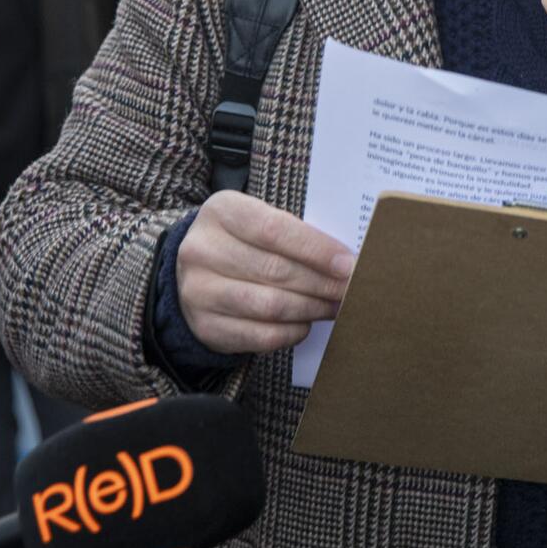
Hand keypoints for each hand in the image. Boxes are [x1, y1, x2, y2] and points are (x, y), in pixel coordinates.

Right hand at [176, 191, 353, 354]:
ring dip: (311, 308)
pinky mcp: (204, 326)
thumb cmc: (244, 242)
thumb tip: (346, 261)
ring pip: (269, 305)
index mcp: (221, 212)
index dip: (317, 249)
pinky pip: (259, 335)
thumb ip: (296, 234)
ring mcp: (198, 290)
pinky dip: (290, 332)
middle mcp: (202, 250)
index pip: (275, 230)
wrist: (194, 273)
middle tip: (352, 290)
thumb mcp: (260, 222)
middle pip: (275, 270)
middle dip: (322, 283)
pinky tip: (306, 324)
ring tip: (335, 306)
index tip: (349, 264)